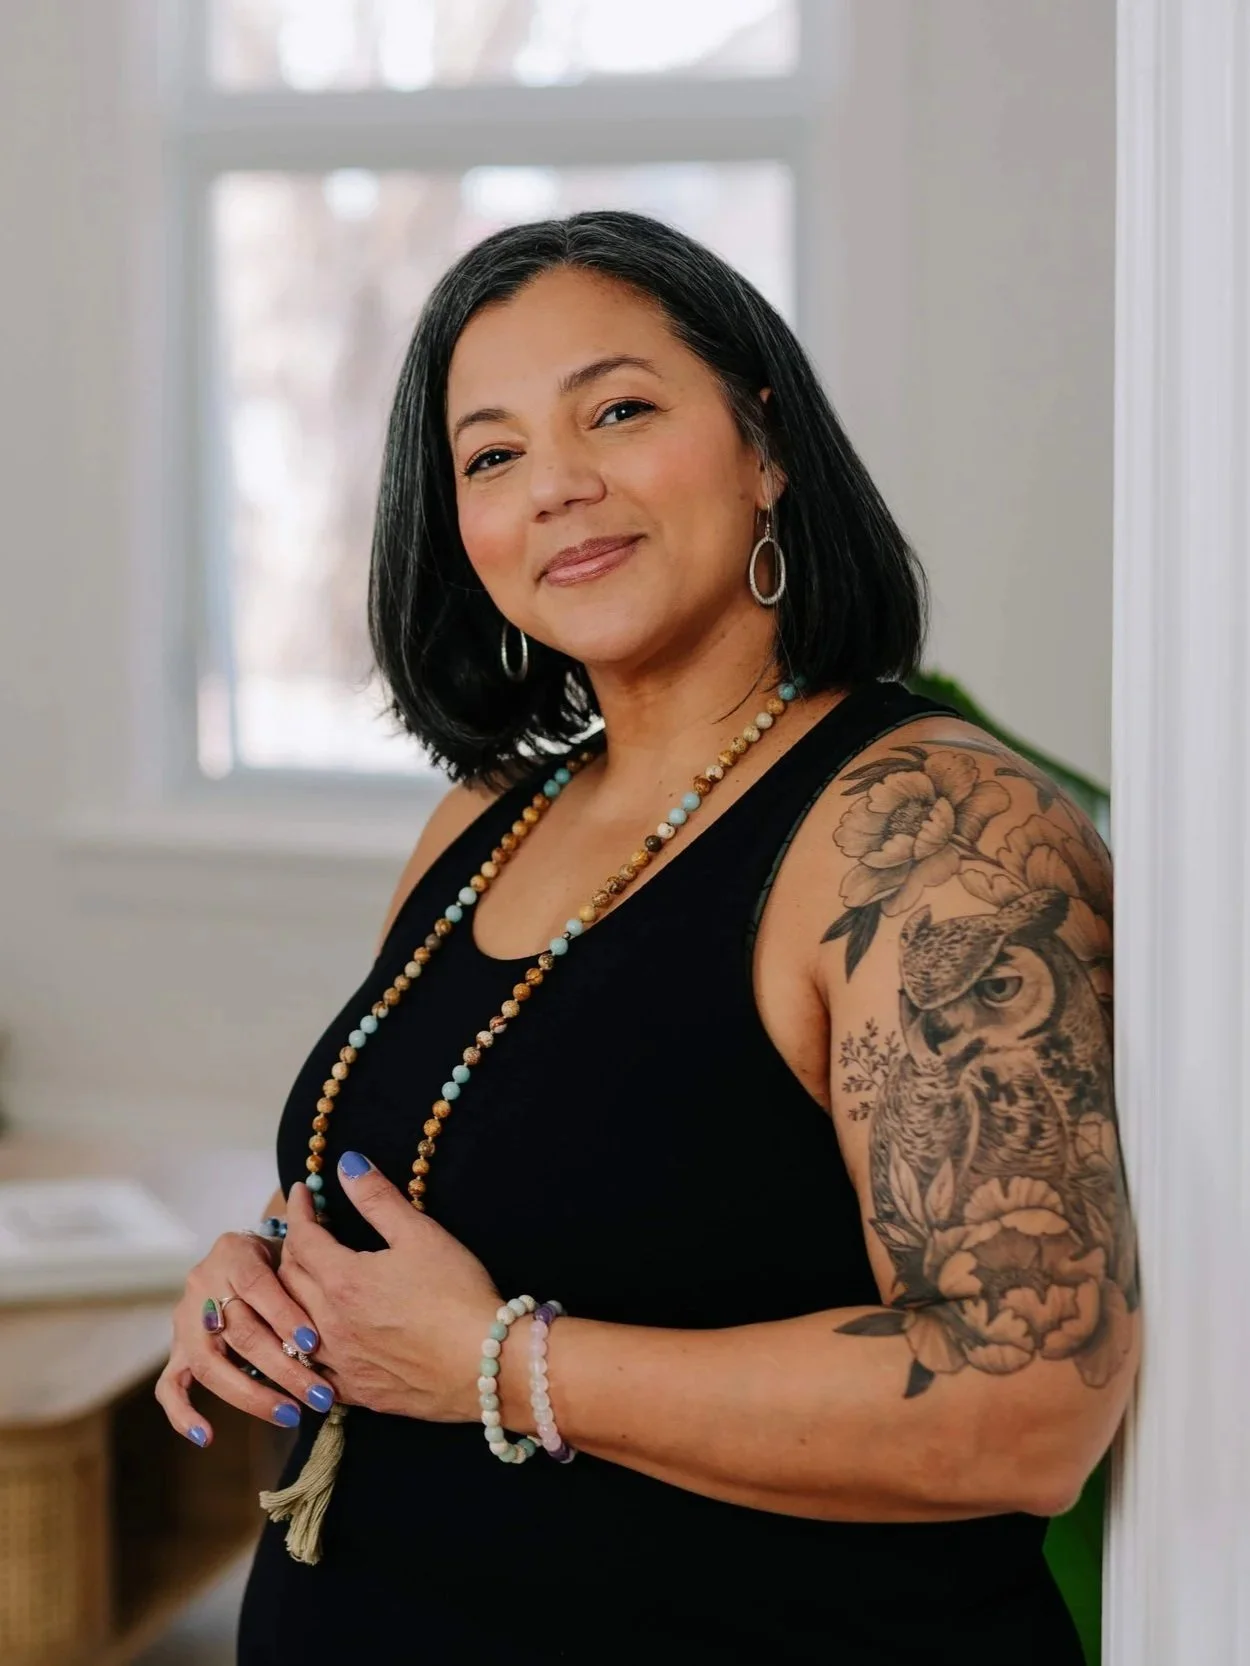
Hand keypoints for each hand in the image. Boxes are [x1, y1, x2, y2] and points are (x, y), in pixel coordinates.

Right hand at [155, 1228, 337, 1446]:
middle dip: (284, 1368)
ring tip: (291, 1415)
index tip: (313, 1342)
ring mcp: (184, 1320)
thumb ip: (304, 1274)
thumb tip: (338, 1317)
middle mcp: (202, 1285)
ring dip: (252, 1396)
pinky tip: (208, 1437)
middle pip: (240, 1333)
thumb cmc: (276, 1257)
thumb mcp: (289, 1251)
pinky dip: (183, 1414)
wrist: (241, 1253)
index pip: (258, 1287)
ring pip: (210, 1365)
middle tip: (319, 1394)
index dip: (284, 1314)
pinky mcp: (177, 1349)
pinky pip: (169, 1385)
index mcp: (232, 1253)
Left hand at [278, 1155, 501, 1422]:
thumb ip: (378, 1197)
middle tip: (307, 1229)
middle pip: (288, 1279)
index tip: (304, 1193)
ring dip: (291, 1297)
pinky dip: (304, 1346)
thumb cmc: (457, 1294)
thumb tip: (347, 1165)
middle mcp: (328, 1324)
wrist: (485, 1365)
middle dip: (293, 1247)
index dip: (300, 1210)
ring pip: (291, 1326)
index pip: (302, 1237)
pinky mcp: (355, 1392)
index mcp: (342, 1280)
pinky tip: (315, 1338)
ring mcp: (339, 1363)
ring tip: (306, 1278)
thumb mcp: (421, 1234)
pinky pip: (312, 1368)